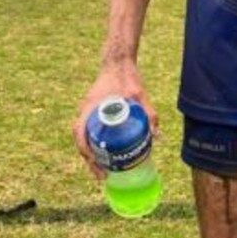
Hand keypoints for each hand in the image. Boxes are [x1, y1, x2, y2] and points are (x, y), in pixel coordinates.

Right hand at [72, 61, 158, 180]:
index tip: (96, 164)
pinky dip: (94, 144)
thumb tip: (157, 137)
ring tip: (104, 171)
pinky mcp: (93, 112)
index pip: (79, 133)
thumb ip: (148, 113)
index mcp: (90, 107)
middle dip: (89, 161)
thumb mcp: (138, 94)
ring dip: (91, 155)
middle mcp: (85, 111)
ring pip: (84, 138)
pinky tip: (107, 153)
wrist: (118, 60)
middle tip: (102, 176)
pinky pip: (89, 131)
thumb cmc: (126, 76)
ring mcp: (88, 112)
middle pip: (81, 141)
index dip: (85, 151)